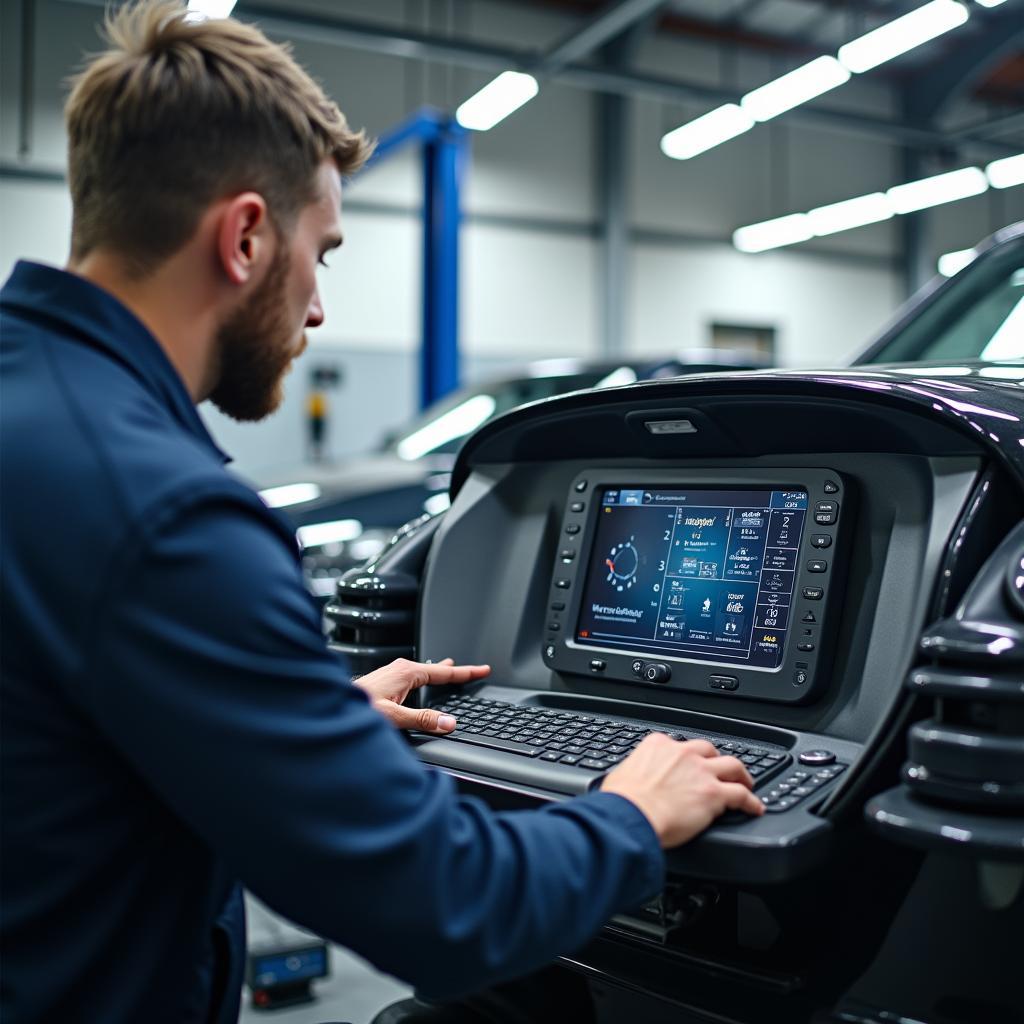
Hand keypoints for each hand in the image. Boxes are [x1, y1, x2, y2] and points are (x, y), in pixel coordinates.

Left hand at [353, 657, 489, 733]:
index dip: (465, 672)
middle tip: (472, 671)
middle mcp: (399, 670)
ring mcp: (391, 674)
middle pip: (435, 669)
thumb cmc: (355, 708)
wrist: (327, 706)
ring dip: (438, 672)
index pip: (444, 672)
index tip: (482, 670)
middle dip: (455, 670)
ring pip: (422, 671)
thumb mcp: (393, 718)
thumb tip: (448, 722)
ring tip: (449, 671)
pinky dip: (425, 677)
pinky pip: (412, 676)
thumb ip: (422, 721)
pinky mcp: (384, 682)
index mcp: (406, 673)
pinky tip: (419, 683)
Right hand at [600, 735, 762, 847]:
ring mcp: (701, 772)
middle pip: (709, 750)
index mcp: (658, 746)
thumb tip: (626, 782)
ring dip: (741, 775)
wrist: (631, 815)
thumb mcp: (621, 776)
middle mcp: (683, 754)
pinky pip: (741, 795)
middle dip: (716, 760)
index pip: (680, 746)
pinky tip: (755, 807)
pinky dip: (751, 801)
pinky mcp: (714, 794)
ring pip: (732, 766)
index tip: (689, 766)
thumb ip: (632, 774)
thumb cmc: (622, 801)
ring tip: (746, 784)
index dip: (688, 758)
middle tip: (719, 771)